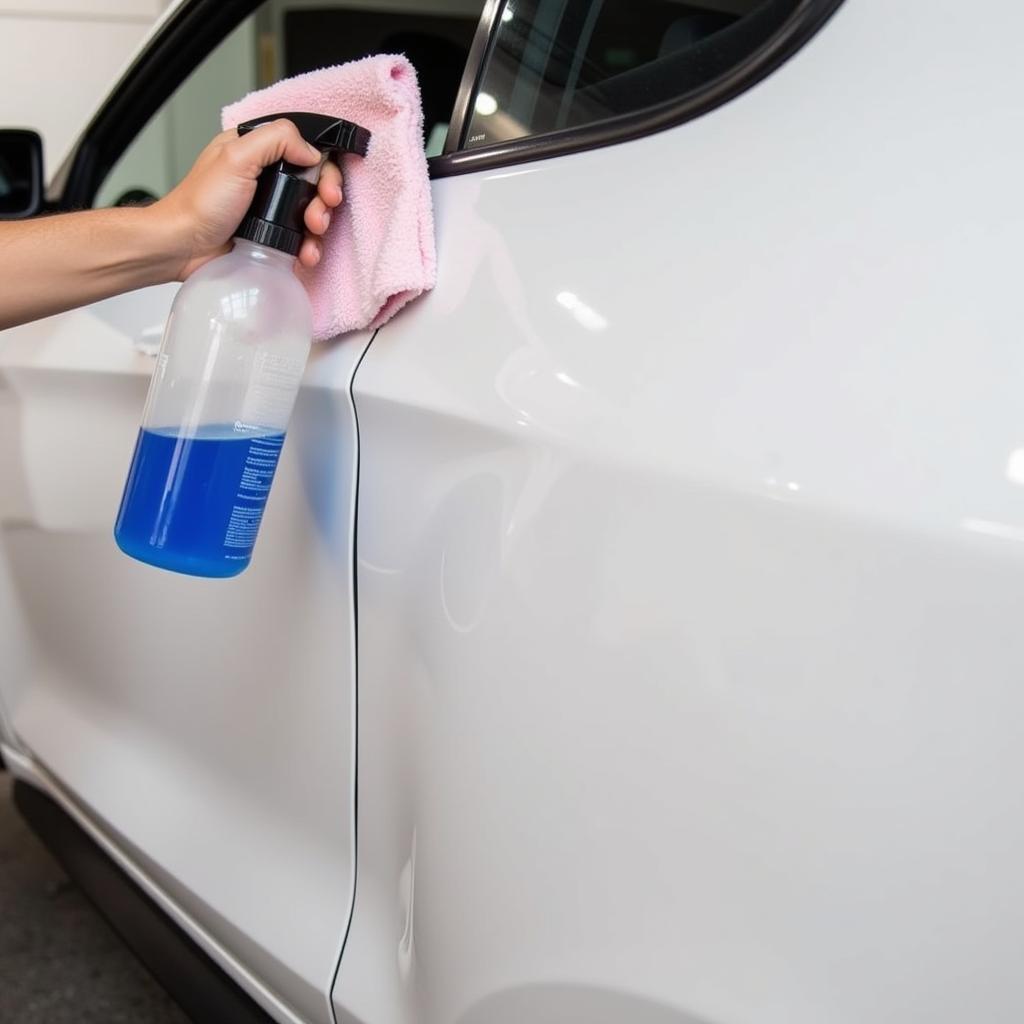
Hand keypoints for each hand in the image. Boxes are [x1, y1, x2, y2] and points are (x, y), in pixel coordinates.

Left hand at [153, 119, 343, 279]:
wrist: (183, 247)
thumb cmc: (200, 204)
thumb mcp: (236, 157)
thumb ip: (276, 141)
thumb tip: (312, 152)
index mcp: (256, 150)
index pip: (304, 150)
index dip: (323, 168)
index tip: (326, 188)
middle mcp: (266, 176)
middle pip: (313, 183)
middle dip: (324, 200)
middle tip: (319, 216)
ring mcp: (270, 207)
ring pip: (311, 211)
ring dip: (319, 226)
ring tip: (311, 236)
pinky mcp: (271, 234)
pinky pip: (301, 238)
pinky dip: (309, 246)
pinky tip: (306, 253)